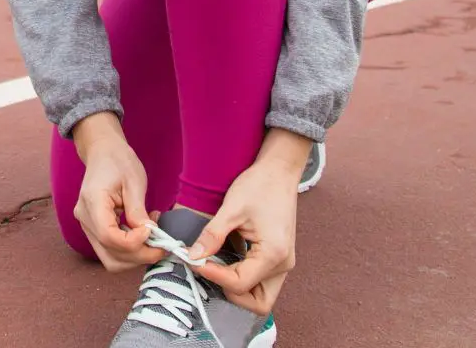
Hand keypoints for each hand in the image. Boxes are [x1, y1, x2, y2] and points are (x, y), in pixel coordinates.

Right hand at [72, 113, 164, 271]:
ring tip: (153, 239)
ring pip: (110, 259)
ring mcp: (87, 226)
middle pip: (110, 254)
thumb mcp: (134, 182)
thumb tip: (150, 236)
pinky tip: (142, 235)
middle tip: (162, 245)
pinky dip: (130, 251)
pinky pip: (111, 251)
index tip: (152, 231)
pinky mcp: (94, 230)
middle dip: (139, 256)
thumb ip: (138, 211)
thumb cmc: (119, 162)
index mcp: (92, 202)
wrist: (103, 153)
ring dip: (135, 257)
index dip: (134, 242)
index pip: (109, 237)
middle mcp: (85, 218)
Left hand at [187, 153, 301, 316]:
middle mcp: (283, 264)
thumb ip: (212, 236)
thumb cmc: (260, 185)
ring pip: (260, 296)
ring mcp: (283, 263)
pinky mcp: (277, 259)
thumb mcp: (232, 208)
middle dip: (230, 293)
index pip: (240, 283)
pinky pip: (260, 282)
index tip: (193, 261)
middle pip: (257, 303)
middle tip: (207, 271)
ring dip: (236, 289)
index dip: (213, 276)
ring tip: (213, 268)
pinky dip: (241, 279)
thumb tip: (192, 257)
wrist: (279, 170)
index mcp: (274, 254)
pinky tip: (222, 262)